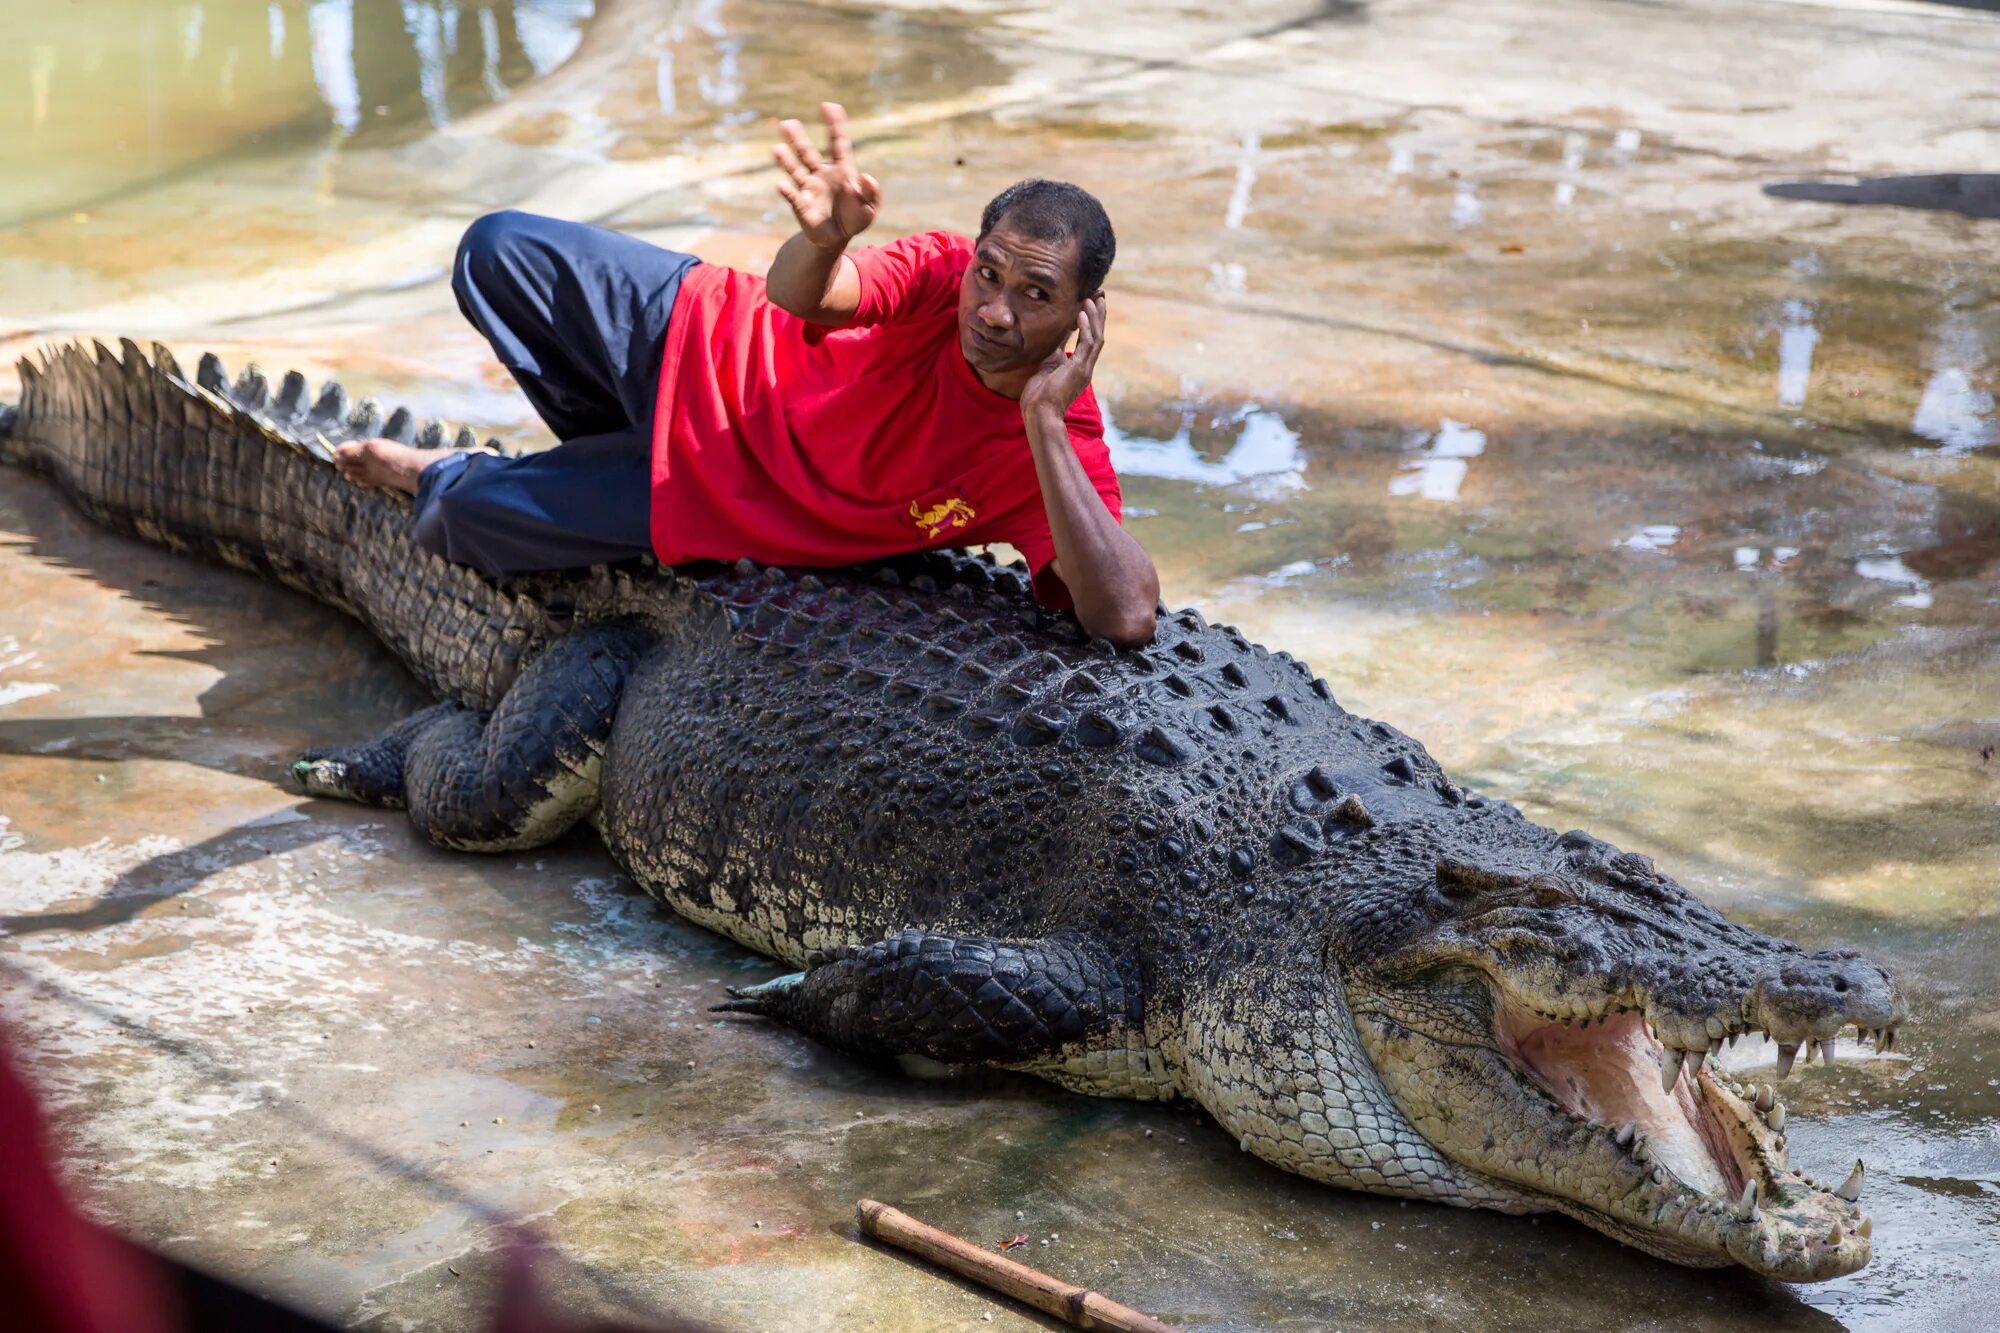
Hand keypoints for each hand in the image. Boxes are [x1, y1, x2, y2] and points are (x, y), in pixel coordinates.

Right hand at [772, 102, 880, 251]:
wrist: (836, 239)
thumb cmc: (854, 219)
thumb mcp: (869, 208)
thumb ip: (872, 193)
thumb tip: (866, 177)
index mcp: (841, 170)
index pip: (838, 143)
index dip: (834, 125)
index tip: (828, 106)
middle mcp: (821, 174)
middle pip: (807, 153)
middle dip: (797, 139)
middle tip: (787, 124)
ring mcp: (808, 188)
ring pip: (795, 170)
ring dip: (786, 160)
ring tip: (776, 149)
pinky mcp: (801, 206)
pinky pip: (793, 197)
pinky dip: (787, 191)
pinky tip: (781, 185)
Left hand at [1021, 295, 1105, 421]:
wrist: (1040, 414)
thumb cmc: (1039, 396)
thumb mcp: (1047, 366)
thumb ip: (1055, 351)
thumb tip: (1058, 336)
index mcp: (1078, 367)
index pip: (1088, 340)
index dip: (1090, 322)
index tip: (1089, 305)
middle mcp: (1085, 367)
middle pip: (1096, 336)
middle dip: (1098, 315)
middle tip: (1099, 296)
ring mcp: (1084, 368)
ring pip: (1096, 337)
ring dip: (1094, 317)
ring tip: (1092, 299)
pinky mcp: (1080, 369)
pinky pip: (1087, 344)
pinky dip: (1086, 328)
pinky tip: (1082, 313)